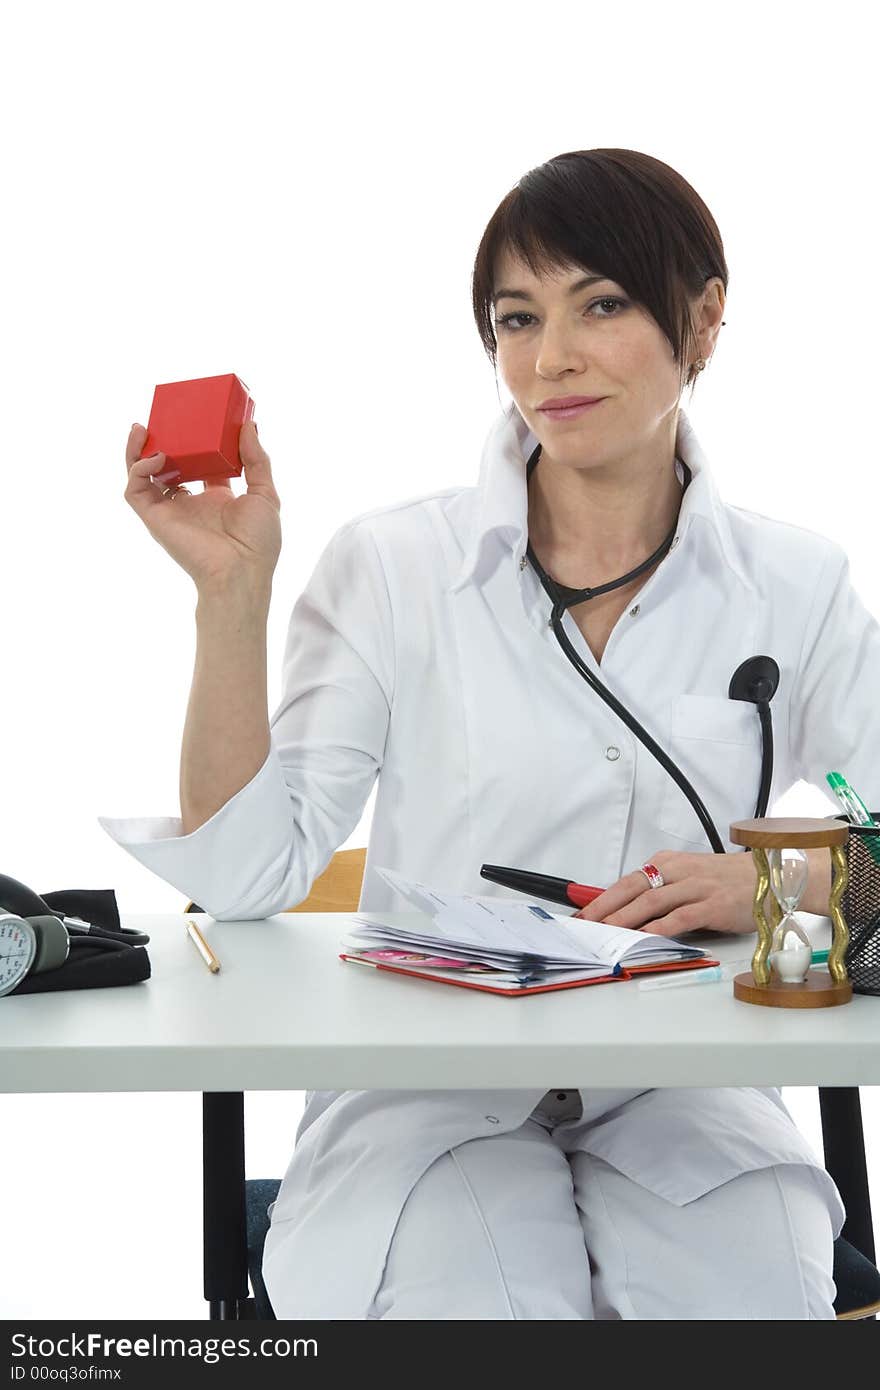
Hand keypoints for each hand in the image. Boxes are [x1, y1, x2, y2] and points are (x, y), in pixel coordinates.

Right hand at [124, 420, 281, 593]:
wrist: (242, 572)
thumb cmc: (258, 543)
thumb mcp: (265, 493)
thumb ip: (256, 459)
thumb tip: (249, 426)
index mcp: (215, 498)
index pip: (197, 463)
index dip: (193, 442)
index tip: (196, 420)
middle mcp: (189, 503)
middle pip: (166, 465)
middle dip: (160, 442)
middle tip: (162, 419)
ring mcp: (170, 510)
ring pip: (142, 475)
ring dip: (137, 451)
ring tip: (141, 428)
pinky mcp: (155, 519)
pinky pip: (135, 490)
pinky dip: (139, 469)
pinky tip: (156, 456)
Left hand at [571, 850, 758, 936]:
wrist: (770, 877)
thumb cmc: (726, 881)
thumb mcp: (687, 878)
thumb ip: (660, 892)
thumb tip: (625, 913)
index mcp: (668, 862)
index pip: (626, 880)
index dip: (601, 898)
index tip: (581, 915)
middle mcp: (678, 871)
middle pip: (632, 888)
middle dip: (604, 908)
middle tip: (584, 926)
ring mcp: (695, 887)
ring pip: (651, 901)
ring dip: (625, 918)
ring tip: (605, 932)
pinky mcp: (712, 905)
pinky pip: (680, 916)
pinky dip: (659, 927)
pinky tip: (644, 937)